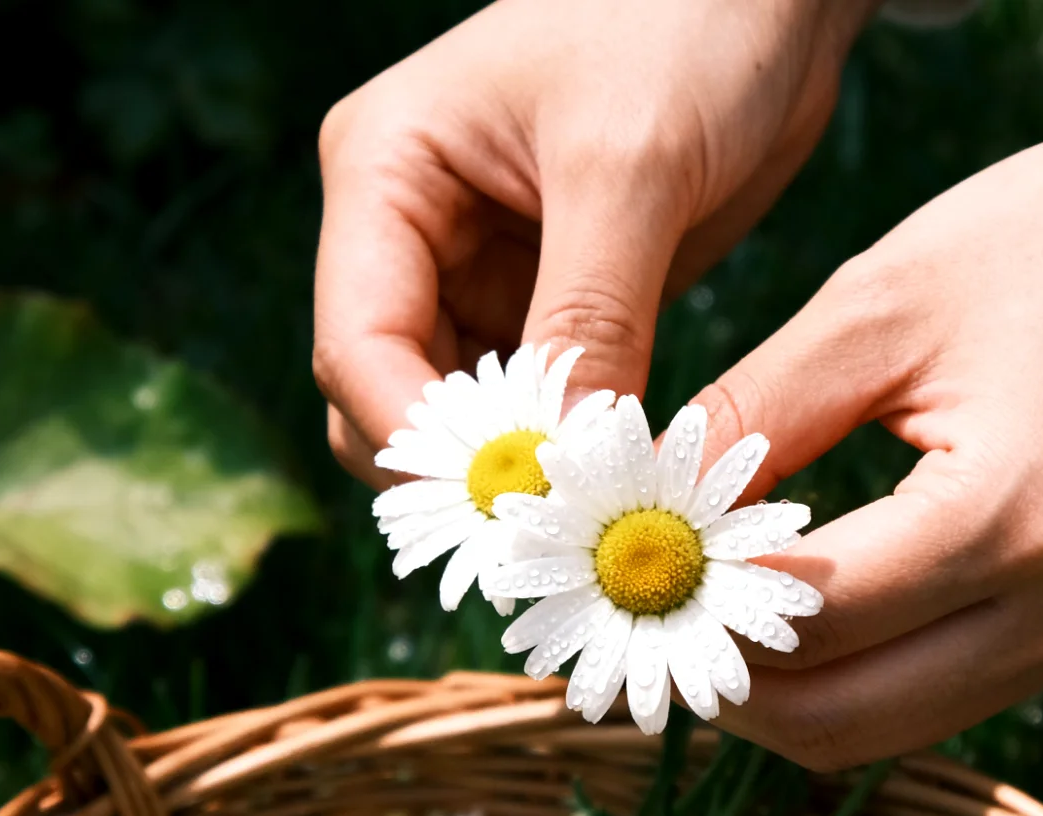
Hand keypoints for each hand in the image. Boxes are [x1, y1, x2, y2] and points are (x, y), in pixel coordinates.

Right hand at [313, 0, 875, 487]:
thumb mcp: (630, 167)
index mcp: (386, 172)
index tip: (507, 512)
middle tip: (553, 537)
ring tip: (598, 520)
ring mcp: (482, 273)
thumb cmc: (685, 24)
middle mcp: (413, 232)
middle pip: (390, 398)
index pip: (357, 342)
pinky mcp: (556, 302)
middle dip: (463, 472)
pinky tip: (625, 483)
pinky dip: (572, 449)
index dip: (420, 441)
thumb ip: (588, 315)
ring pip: (466, 418)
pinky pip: (541, 405)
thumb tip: (561, 465)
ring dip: (521, 474)